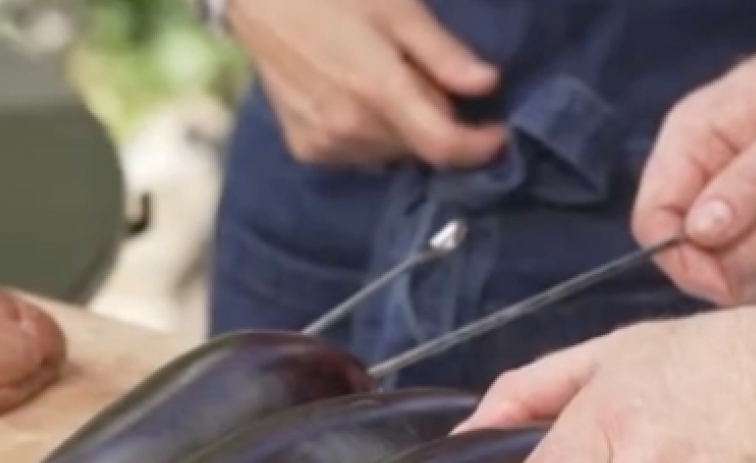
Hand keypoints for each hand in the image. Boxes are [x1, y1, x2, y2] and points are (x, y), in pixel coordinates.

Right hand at [227, 0, 506, 166]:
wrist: (258, 0)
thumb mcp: (397, 8)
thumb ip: (441, 53)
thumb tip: (487, 84)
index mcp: (378, 91)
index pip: (443, 146)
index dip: (479, 146)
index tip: (496, 131)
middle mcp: (350, 128)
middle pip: (419, 147)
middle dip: (437, 122)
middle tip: (427, 79)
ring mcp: (324, 143)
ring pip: (391, 153)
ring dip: (404, 130)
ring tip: (388, 84)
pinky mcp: (305, 148)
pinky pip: (358, 154)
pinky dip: (371, 135)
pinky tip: (358, 99)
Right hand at [632, 0, 755, 304]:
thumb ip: (752, 181)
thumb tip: (699, 233)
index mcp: (689, 145)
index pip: (653, 220)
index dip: (685, 260)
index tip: (732, 279)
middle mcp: (702, 181)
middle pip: (696, 259)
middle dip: (754, 255)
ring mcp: (736, 208)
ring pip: (733, 275)